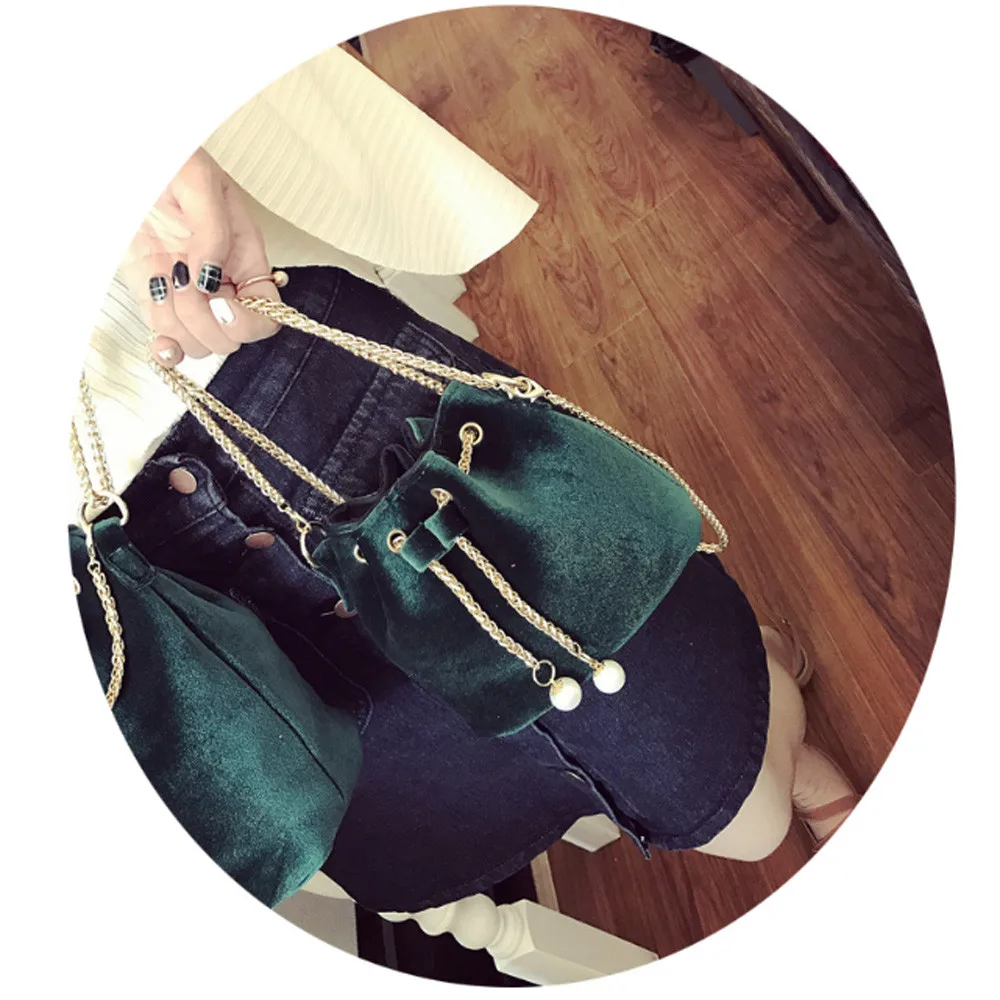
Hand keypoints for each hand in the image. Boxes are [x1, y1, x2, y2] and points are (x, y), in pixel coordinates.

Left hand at [122, 148, 280, 366]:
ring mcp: (189, 296)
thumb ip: (212, 232)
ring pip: (200, 345)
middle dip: (206, 321)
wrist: (124, 160)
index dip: (248, 321)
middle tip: (184, 285)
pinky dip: (166, 348)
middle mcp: (223, 284)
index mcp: (246, 258)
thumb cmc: (168, 162)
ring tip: (166, 288)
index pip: (269, 315)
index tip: (219, 299)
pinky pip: (169, 342)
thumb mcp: (198, 183)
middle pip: (232, 338)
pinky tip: (160, 339)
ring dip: (180, 327)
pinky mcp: (156, 300)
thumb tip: (209, 280)